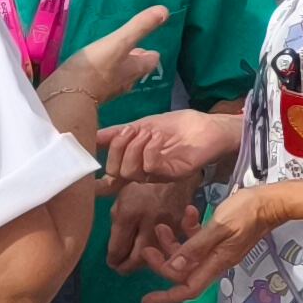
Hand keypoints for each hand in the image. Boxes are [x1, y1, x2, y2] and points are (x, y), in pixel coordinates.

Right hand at [38, 5, 169, 140]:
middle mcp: (124, 82)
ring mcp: (106, 91)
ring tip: (109, 58)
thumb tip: (165, 10)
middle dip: (133, 60)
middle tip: (129, 50)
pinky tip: (88, 70)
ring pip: (118, 77)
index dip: (150, 54)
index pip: (150, 61)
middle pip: (135, 70)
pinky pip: (99, 83)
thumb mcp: (118, 42)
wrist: (65, 98)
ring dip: (116, 68)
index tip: (147, 47)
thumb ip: (139, 27)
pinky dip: (98, 75)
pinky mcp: (88, 96)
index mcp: (134, 69)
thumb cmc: (93, 68)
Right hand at [103, 107, 237, 184]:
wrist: (210, 126)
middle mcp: (144, 172)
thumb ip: (118, 133)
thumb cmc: (178, 127)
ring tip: (146, 133)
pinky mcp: (173, 174)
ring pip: (129, 172)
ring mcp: (158, 175)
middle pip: (115, 173)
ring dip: (133, 147)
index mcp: (134, 163)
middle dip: (116, 148)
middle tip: (130, 130)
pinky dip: (148, 150)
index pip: (109, 177)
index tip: (92, 152)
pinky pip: (149, 168)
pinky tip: (157, 139)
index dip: (96, 170)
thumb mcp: (142, 125)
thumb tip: (92, 136)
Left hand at [106, 173, 196, 272]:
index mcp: (129, 213)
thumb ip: (112, 216)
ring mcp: (167, 226)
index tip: (111, 261)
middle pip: (137, 259)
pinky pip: (169, 247)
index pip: (118, 248)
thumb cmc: (143, 179)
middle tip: (120, 268)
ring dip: (143, 263)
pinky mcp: (181, 227)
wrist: (175, 169)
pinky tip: (153, 251)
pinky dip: (159, 252)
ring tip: (134, 262)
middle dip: (126, 267)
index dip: (112, 259)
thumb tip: (105, 237)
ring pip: (155, 256)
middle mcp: (148, 222)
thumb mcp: (119, 190)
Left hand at [139, 185, 284, 302]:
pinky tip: (190, 212)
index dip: (167, 297)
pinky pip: (198, 241)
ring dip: (172, 243)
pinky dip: (189, 229)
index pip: (188, 289)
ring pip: (188, 255)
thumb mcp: (220, 226)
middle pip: (184, 271)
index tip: (146, 299)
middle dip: (163, 262)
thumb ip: (196, 246)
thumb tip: (174, 266)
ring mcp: (218, 250)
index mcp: (216, 262)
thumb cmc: (248, 212)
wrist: (272, 202)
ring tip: (163, 225)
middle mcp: (216, 260)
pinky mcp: (220, 238)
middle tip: (148, 247)